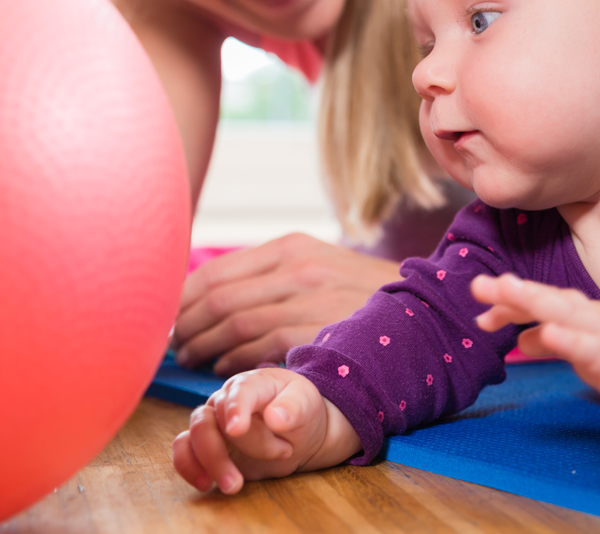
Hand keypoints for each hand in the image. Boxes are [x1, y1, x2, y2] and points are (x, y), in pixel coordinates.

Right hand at [172, 367, 361, 493]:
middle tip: (252, 471)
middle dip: (227, 450)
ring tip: (234, 486)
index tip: (237, 430)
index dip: (236, 408)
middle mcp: (227, 399)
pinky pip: (184, 450)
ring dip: (209, 462)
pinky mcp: (206, 444)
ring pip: (194, 435)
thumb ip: (293, 407)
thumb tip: (275, 418)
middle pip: (211, 419)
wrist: (299, 433)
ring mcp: (214, 420)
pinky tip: (206, 484)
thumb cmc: (302, 411)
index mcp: (254, 383)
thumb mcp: (307, 404)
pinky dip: (188, 467)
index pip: (240, 391)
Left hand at [173, 232, 401, 374]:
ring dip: (204, 346)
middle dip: (184, 325)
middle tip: (172, 344)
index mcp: (291, 247)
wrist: (420, 306)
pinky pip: (261, 348)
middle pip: (218, 299)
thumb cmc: (356, 291)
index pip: (215, 271)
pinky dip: (234, 360)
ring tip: (192, 357)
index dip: (181, 299)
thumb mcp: (316, 263)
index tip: (165, 316)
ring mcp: (311, 299)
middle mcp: (299, 268)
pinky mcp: (321, 331)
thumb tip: (206, 293)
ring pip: (234, 324)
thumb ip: (269, 273)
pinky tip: (226, 367)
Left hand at [473, 274, 599, 446]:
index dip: (510, 301)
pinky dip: (572, 341)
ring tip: (508, 292)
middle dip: (515, 291)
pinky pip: (595, 351)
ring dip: (538, 303)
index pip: (542, 301)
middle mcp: (593, 317)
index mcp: (583, 314)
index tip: (478, 304)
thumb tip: (519, 338)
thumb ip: (551, 341)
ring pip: (571, 315)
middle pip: (551, 298)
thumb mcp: (583, 350)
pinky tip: (548, 334)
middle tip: (480, 285)